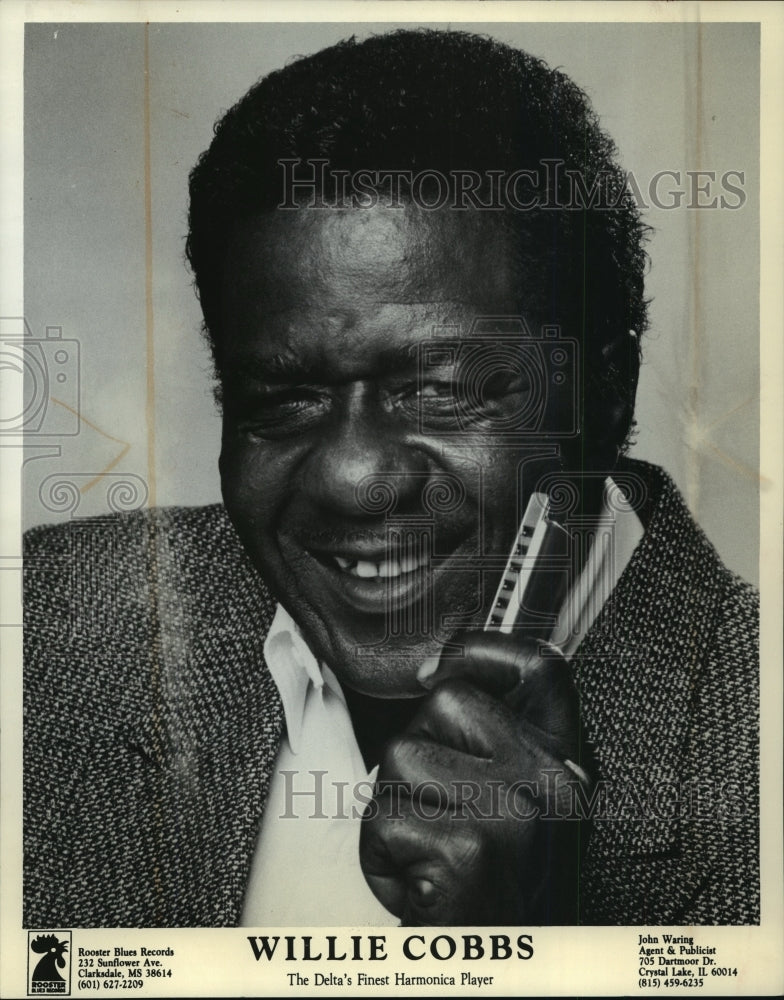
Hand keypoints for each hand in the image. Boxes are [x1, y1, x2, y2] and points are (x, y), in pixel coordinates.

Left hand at [359, 630, 591, 924]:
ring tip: (430, 855)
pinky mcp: (470, 849)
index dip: (482, 648)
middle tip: (438, 816)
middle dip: (415, 753)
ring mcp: (515, 811)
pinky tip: (421, 886)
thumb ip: (499, 743)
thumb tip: (435, 674)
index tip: (437, 668)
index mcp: (566, 764)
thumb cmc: (502, 894)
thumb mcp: (524, 807)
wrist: (514, 976)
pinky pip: (385, 817)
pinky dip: (382, 856)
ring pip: (401, 756)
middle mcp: (552, 780)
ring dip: (394, 810)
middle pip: (443, 702)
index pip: (539, 667)